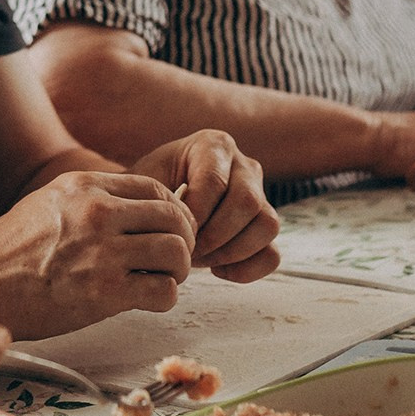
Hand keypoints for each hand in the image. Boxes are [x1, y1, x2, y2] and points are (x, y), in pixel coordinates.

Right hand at [0, 169, 196, 338]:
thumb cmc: (12, 250)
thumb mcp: (51, 201)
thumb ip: (93, 198)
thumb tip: (137, 208)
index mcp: (86, 186)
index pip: (158, 190)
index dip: (174, 213)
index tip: (168, 231)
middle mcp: (98, 213)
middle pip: (176, 219)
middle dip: (183, 242)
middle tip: (170, 261)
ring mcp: (102, 252)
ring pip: (177, 254)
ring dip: (177, 272)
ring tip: (159, 280)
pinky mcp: (104, 292)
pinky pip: (164, 291)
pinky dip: (164, 298)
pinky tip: (146, 299)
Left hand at [128, 130, 279, 282]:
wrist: (155, 208)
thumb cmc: (147, 194)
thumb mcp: (142, 186)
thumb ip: (154, 198)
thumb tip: (177, 226)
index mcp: (213, 145)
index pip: (214, 181)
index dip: (195, 214)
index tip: (173, 232)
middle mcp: (244, 165)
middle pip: (248, 202)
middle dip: (215, 235)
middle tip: (187, 251)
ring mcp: (260, 196)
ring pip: (267, 225)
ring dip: (232, 251)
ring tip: (201, 259)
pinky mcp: (265, 226)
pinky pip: (272, 254)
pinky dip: (247, 269)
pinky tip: (217, 270)